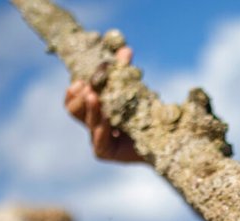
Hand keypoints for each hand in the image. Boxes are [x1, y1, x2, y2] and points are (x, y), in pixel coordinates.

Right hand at [64, 46, 144, 162]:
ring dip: (91, 108)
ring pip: (87, 122)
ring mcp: (97, 140)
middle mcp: (92, 124)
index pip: (73, 98)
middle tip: (90, 86)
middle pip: (74, 109)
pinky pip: (98, 141)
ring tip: (95, 96)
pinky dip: (101, 128)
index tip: (80, 80)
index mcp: (94, 109)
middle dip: (82, 95)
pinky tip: (106, 119)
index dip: (73, 89)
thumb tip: (125, 49)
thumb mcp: (134, 89)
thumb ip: (126, 72)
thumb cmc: (149, 114)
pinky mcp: (106, 153)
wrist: (166, 140)